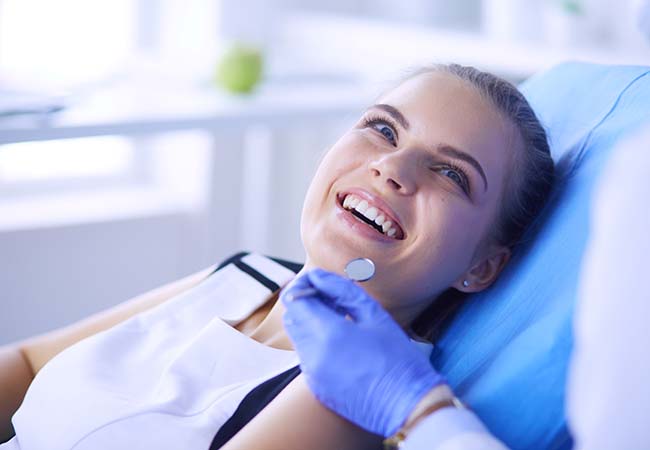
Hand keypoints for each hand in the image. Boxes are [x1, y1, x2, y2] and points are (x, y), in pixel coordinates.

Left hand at [281, 268, 444, 436]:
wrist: (408, 406)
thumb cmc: (398, 358)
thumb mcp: (374, 315)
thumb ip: (341, 291)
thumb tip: (319, 276)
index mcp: (328, 333)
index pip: (295, 300)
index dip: (303, 285)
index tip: (318, 281)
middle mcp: (313, 355)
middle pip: (292, 318)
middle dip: (305, 303)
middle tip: (331, 299)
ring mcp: (312, 374)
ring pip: (298, 337)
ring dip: (311, 323)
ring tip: (340, 319)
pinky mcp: (317, 388)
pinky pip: (307, 357)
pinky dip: (317, 344)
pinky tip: (343, 344)